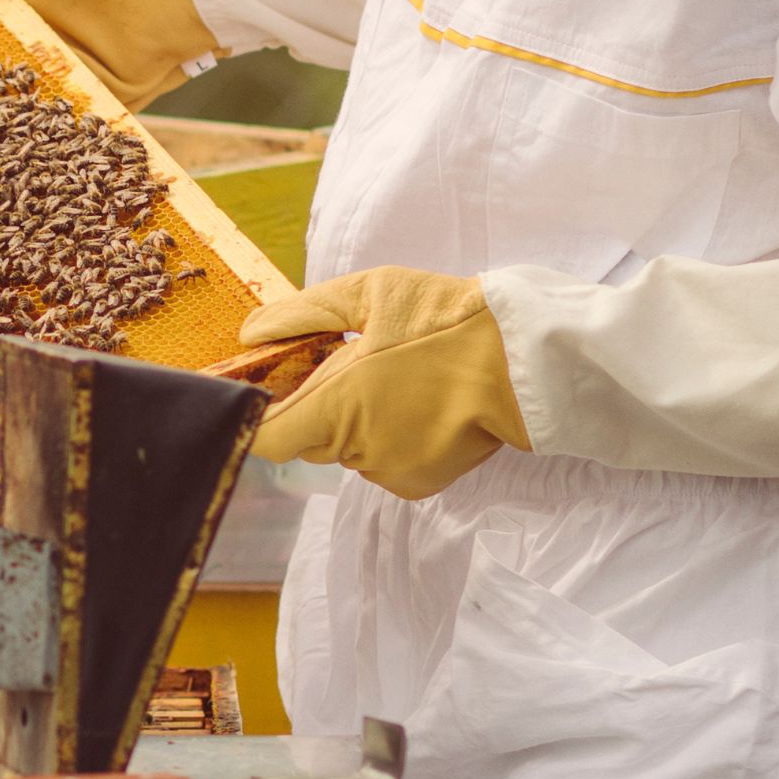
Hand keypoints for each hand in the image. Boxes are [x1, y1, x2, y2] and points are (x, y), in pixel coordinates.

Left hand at [239, 267, 531, 498]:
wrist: (526, 362)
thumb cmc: (446, 320)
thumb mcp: (370, 293)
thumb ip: (303, 314)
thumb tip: (251, 333)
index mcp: (338, 404)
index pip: (264, 436)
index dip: (258, 415)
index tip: (269, 389)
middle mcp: (357, 449)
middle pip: (306, 439)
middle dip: (316, 407)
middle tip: (349, 365)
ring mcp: (388, 471)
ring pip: (345, 450)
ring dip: (354, 423)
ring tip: (394, 381)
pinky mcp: (417, 485)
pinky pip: (380, 463)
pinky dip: (386, 439)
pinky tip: (418, 406)